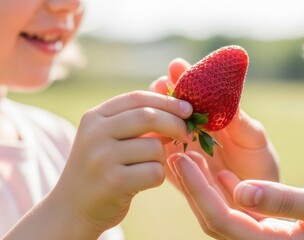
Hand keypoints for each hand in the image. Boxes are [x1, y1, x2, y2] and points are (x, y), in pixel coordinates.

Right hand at [42, 91, 191, 237]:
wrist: (72, 209)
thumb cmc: (100, 169)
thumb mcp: (108, 138)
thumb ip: (135, 121)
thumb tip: (177, 108)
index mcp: (95, 117)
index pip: (137, 98)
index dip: (167, 101)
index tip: (188, 109)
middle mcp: (95, 133)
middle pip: (148, 116)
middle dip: (175, 124)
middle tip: (188, 134)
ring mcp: (102, 158)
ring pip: (155, 147)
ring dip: (162, 157)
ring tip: (148, 166)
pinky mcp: (113, 182)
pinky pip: (155, 172)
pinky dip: (157, 177)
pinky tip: (143, 182)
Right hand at [151, 58, 279, 193]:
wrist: (256, 200)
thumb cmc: (260, 164)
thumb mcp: (254, 139)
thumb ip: (241, 122)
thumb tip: (227, 99)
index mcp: (214, 118)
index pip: (195, 94)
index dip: (186, 79)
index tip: (176, 65)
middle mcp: (195, 131)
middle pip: (173, 109)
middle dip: (163, 95)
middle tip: (159, 83)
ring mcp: (184, 151)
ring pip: (163, 131)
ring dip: (156, 119)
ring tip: (152, 108)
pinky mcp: (179, 172)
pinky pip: (165, 160)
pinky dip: (157, 148)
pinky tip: (152, 139)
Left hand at [167, 153, 303, 239]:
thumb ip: (284, 202)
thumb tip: (240, 191)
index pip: (221, 219)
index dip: (196, 190)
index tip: (180, 158)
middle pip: (213, 217)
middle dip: (191, 186)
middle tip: (175, 152)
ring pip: (221, 213)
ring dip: (202, 186)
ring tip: (187, 155)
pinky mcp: (269, 230)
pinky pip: (236, 211)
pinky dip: (221, 189)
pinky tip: (215, 169)